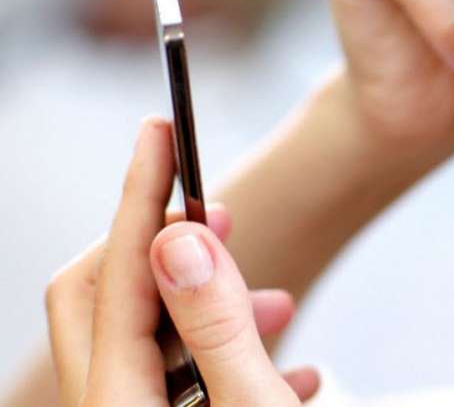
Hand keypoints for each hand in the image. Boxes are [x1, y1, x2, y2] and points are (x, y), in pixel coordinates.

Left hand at [45, 119, 319, 405]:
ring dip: (213, 306)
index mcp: (119, 401)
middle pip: (104, 296)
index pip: (119, 272)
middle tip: (223, 217)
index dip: (143, 193)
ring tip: (279, 305)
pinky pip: (180, 378)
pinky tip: (292, 369)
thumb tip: (181, 242)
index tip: (162, 131)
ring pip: (149, 336)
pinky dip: (228, 356)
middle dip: (166, 244)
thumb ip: (216, 326)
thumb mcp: (251, 405)